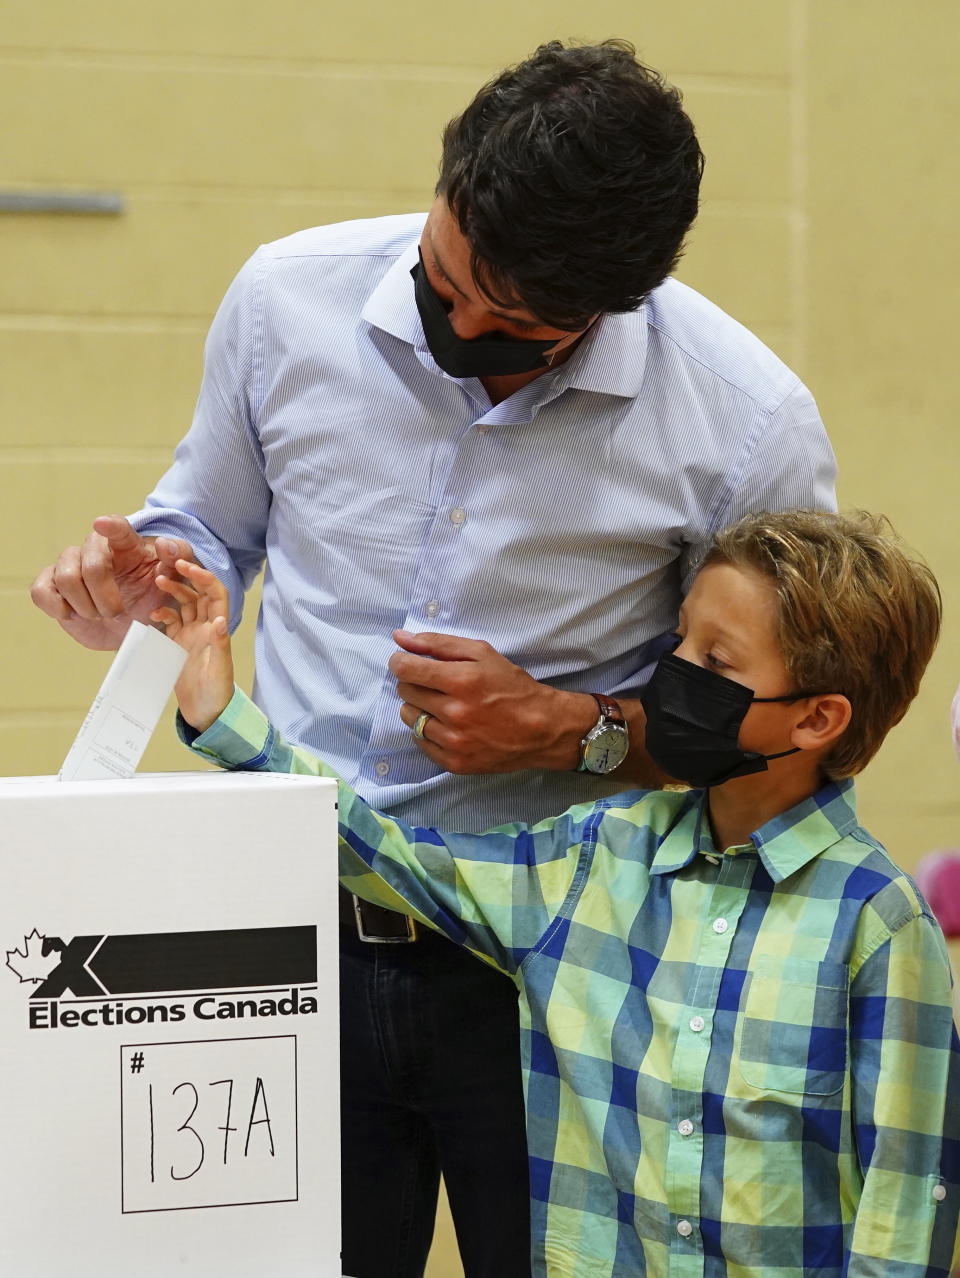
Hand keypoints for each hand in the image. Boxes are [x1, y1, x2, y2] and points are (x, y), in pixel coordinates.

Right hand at [30, 515, 196, 650]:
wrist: (133, 626)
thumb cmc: (152, 596)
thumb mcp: (173, 581)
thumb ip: (176, 560)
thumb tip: (166, 545)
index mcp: (125, 544)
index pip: (117, 528)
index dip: (110, 526)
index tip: (102, 524)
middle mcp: (93, 550)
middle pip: (90, 563)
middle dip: (104, 594)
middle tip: (116, 612)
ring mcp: (69, 566)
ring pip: (65, 578)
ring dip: (85, 605)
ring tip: (98, 615)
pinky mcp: (50, 586)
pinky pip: (41, 591)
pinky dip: (56, 607)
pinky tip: (72, 614)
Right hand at [152, 559, 234, 733]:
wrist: (205, 714)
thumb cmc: (217, 694)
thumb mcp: (219, 670)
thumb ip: (219, 646)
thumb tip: (221, 620)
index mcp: (218, 629)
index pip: (215, 594)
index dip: (203, 577)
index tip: (185, 567)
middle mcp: (207, 627)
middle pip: (198, 594)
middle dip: (186, 577)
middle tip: (167, 565)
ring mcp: (192, 634)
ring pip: (184, 604)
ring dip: (173, 591)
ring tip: (158, 582)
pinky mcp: (179, 644)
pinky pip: (171, 622)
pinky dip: (163, 613)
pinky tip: (153, 614)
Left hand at [389, 630, 596, 773]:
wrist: (542, 728)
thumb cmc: (512, 686)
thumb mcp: (482, 653)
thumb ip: (438, 643)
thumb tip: (399, 637)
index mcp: (461, 681)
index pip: (406, 669)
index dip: (401, 661)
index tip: (407, 661)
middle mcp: (454, 713)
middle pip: (405, 692)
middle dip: (415, 682)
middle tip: (436, 683)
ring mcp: (453, 742)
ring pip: (409, 718)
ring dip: (419, 707)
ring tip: (443, 704)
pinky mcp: (454, 762)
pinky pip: (420, 742)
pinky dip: (428, 730)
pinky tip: (447, 724)